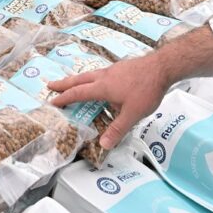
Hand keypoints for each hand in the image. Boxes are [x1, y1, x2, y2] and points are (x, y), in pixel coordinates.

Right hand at [48, 51, 171, 149]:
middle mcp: (104, 76)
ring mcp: (113, 70)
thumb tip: (103, 144)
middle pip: (79, 79)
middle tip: (51, 85)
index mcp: (103, 87)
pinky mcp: (121, 68)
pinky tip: (101, 83)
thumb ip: (118, 129)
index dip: (64, 98)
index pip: (78, 93)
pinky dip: (93, 78)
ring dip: (78, 80)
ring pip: (90, 74)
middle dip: (64, 83)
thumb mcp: (132, 114)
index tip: (52, 101)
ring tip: (72, 84)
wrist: (162, 67)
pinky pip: (101, 73)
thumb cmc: (146, 90)